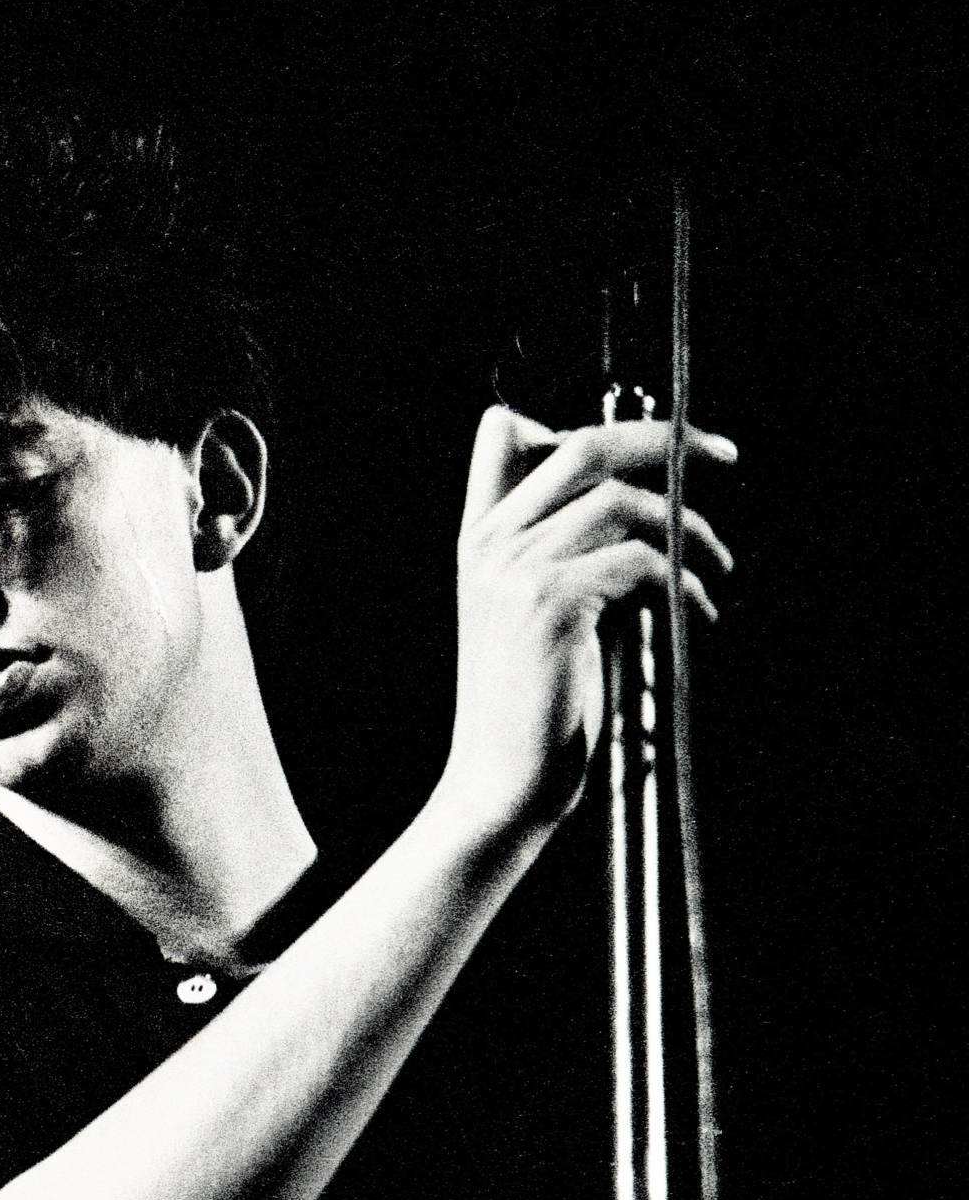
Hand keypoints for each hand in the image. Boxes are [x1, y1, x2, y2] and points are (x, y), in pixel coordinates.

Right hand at [437, 406, 735, 836]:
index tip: (651, 439)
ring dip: (689, 528)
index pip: (505, 435)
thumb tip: (642, 509)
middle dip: (666, 440)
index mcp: (478, 536)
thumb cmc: (531, 705)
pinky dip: (685, 583)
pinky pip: (642, 561)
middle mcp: (490, 541)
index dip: (581, 420)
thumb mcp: (532, 614)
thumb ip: (564, 555)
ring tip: (717, 567)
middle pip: (586, 448)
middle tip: (721, 454)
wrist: (500, 778)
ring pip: (623, 502)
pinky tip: (698, 613)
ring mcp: (516, 568)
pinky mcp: (552, 602)